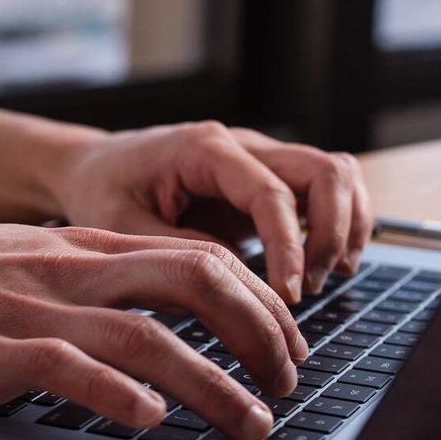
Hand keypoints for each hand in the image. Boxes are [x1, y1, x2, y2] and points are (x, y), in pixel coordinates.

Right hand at [0, 224, 302, 439]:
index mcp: (75, 248)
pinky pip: (72, 371)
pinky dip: (121, 396)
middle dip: (260, 332)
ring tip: (252, 421)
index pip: (194, 255)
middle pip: (196, 280)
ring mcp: (32, 311)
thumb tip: (137, 313)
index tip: (285, 341)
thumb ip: (74, 278)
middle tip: (291, 379)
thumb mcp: (12, 261)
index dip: (256, 300)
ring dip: (215, 382)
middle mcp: (66, 271)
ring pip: (151, 336)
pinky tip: (154, 420)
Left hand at [54, 122, 373, 303]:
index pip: (272, 193)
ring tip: (324, 277)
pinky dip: (339, 224)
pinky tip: (324, 266)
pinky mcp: (268, 181)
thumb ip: (179, 252)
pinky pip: (326, 191)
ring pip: (337, 174)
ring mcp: (262, 159)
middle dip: (332, 232)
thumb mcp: (123, 226)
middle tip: (310, 287)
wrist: (95, 167)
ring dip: (345, 226)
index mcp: (206, 148)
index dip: (289, 247)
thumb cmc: (104, 191)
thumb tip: (235, 287)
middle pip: (325, 171)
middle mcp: (244, 145)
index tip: (289, 294)